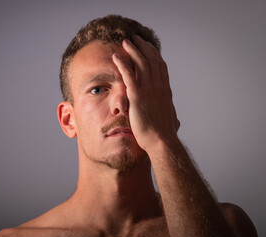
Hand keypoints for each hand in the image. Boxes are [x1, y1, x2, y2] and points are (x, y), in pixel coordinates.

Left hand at [112, 35, 179, 151]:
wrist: (161, 141)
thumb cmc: (165, 135)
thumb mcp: (172, 121)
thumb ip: (172, 116)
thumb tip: (176, 120)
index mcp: (165, 91)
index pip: (161, 66)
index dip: (154, 54)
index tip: (148, 47)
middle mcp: (159, 86)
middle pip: (151, 60)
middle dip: (143, 47)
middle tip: (135, 39)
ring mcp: (149, 90)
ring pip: (141, 63)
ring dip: (132, 50)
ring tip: (125, 42)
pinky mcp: (137, 96)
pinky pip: (128, 75)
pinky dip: (122, 64)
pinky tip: (116, 56)